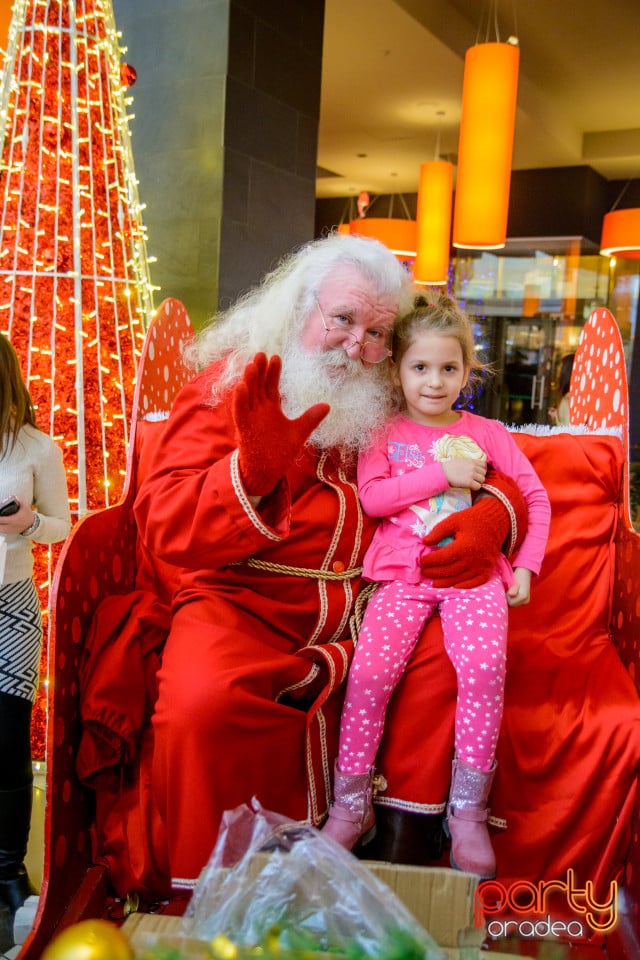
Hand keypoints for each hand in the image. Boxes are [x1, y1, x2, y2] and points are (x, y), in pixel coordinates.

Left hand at [0, 497, 36, 535]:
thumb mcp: (25, 506)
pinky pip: (3, 532)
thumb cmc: (28, 515)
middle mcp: (11, 526)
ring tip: (0, 520)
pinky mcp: (11, 532)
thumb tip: (14, 497)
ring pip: (0, 530)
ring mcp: (11, 530)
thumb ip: (19, 500)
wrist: (32, 524)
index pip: (1, 519)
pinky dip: (0, 528)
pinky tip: (0, 524)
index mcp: (13, 519)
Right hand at [232, 353, 329, 495]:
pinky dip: (239, 401)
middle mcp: (259, 410)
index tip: (276, 357)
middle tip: (261, 353)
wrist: (267, 471)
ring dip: (249, 381)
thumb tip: (327, 405)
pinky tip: (240, 387)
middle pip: (258, 386)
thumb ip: (310, 418)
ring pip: (247, 396)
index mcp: (270, 408)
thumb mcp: (299, 432)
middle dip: (260, 371)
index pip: (271, 385)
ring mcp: (250, 418)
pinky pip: (240, 413)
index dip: (273, 372)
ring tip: (251, 365)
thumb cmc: (280, 451)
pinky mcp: (244, 429)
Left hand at [419, 467, 527, 588]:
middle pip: (450, 571)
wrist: (495, 522)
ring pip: (460, 579)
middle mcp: (474, 559)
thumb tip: (425, 542)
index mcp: (464, 546)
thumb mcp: (453, 520)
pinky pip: (476, 582)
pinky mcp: (488, 570)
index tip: (421, 561)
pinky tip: (455, 587)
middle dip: (434, 573)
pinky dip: (465, 586)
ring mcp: (482, 566)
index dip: (430, 561)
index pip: (443, 558)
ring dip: (445, 582)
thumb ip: (438, 531)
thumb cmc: (472, 520)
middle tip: (424, 572)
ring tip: (434, 583)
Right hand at [442, 456, 486, 489]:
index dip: (481, 469)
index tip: (478, 472)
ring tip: (472, 482)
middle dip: (480, 476)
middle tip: (474, 479)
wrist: (443, 472)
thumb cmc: (450, 466)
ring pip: (482, 480)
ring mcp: (472, 474)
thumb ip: (470, 462)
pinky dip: (475, 487)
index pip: (484, 465)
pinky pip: (478, 486)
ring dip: (478, 482)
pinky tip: (470, 486)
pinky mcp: (469, 482)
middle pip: (484, 473)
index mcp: (472, 461)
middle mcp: (473, 467)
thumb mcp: (462, 460)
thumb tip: (475, 466)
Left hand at [507, 567, 531, 606]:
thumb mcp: (514, 582)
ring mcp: (526, 602)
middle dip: (508, 599)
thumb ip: (513, 589)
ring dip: (509, 599)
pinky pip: (516, 603)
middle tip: (507, 591)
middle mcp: (526, 601)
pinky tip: (512, 594)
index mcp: (523, 596)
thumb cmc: (518, 577)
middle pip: (512, 605)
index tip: (507, 590)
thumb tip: (511, 594)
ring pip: (513, 605)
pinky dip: (512, 599)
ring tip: (509, 592)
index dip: (506, 597)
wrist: (524, 574)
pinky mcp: (525, 602)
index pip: (511, 603)